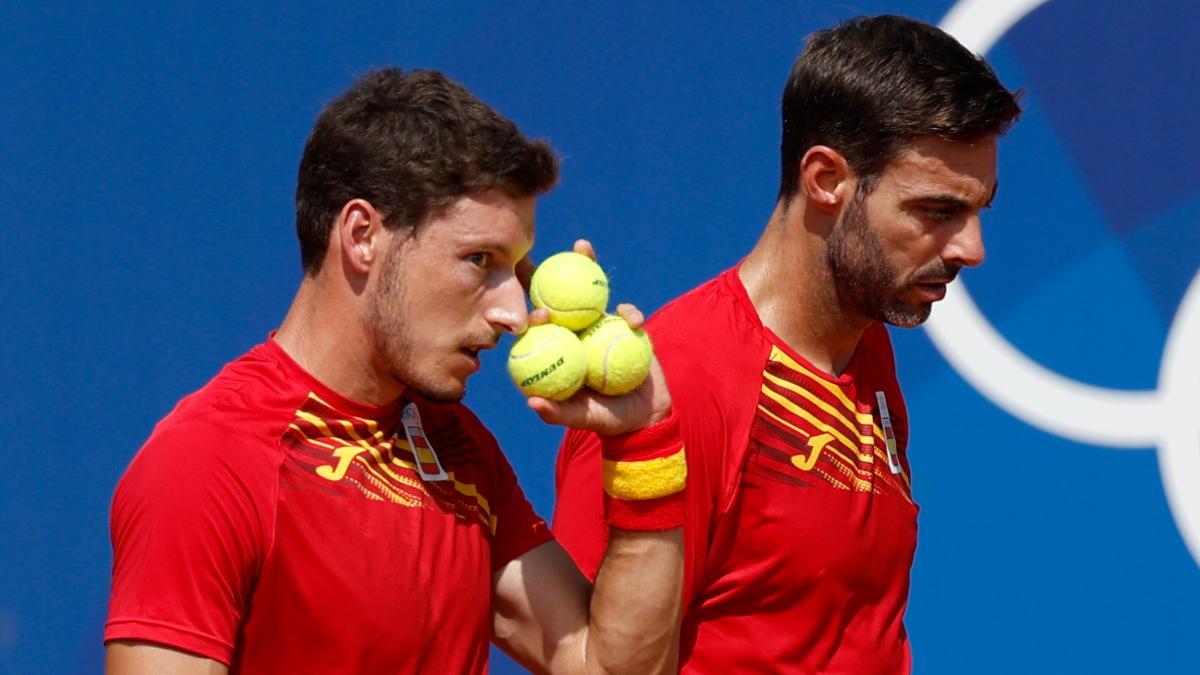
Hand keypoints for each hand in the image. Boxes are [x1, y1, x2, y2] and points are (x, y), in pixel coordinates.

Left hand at [523, 240, 672, 435]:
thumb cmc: (609, 420)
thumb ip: (559, 412)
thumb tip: (532, 403)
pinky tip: (632, 318)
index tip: (541, 314)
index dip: (534, 315)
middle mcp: (576, 334)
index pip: (541, 328)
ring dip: (586, 266)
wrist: (646, 415)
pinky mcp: (625, 326)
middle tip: (549, 257)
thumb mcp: (584, 418)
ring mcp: (600, 327)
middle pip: (560, 299)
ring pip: (591, 293)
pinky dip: (629, 313)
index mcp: (559, 351)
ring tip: (582, 247)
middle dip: (551, 272)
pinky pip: (626, 313)